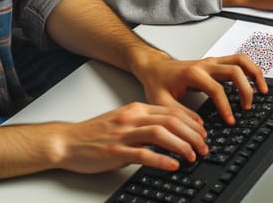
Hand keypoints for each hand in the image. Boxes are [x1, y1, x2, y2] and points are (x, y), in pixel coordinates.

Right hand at [52, 102, 208, 173]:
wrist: (68, 141)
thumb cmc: (94, 134)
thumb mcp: (123, 121)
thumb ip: (143, 123)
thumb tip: (168, 132)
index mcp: (135, 109)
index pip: (170, 110)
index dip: (190, 121)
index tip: (202, 131)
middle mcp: (131, 118)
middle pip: (169, 120)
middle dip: (191, 133)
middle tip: (204, 145)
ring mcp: (123, 134)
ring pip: (160, 134)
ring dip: (181, 144)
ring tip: (193, 154)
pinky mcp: (115, 152)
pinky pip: (143, 154)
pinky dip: (161, 159)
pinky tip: (173, 165)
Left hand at [131, 52, 267, 125]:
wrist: (155, 68)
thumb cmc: (158, 82)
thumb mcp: (161, 102)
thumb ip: (179, 115)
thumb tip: (200, 127)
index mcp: (192, 73)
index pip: (216, 88)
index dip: (225, 106)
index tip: (230, 120)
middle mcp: (205, 64)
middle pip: (234, 69)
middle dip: (245, 89)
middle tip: (248, 107)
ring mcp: (211, 62)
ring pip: (240, 59)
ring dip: (254, 73)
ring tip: (262, 90)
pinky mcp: (215, 63)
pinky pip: (238, 60)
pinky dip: (250, 69)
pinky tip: (255, 82)